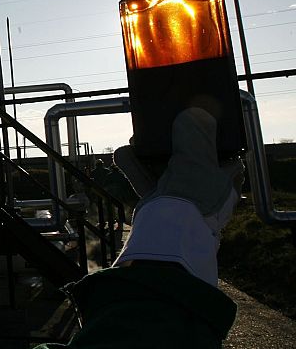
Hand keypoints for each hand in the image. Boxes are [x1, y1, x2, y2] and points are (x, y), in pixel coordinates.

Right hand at [112, 108, 244, 284]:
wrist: (170, 235)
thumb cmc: (195, 199)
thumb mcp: (197, 159)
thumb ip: (195, 134)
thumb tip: (191, 114)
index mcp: (225, 181)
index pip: (226, 154)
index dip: (215, 137)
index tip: (200, 120)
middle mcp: (205, 190)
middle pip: (191, 158)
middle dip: (177, 141)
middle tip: (167, 123)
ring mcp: (180, 197)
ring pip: (165, 168)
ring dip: (151, 152)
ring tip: (139, 136)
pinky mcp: (158, 203)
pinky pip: (144, 180)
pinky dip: (133, 166)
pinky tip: (122, 151)